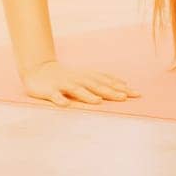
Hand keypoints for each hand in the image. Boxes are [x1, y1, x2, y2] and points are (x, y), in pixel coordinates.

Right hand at [21, 60, 140, 106]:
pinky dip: (60, 99)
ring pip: (77, 90)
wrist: (39, 70)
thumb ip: (104, 81)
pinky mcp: (49, 90)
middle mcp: (78, 80)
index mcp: (88, 77)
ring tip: (98, 101)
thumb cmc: (68, 77)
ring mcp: (64, 85)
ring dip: (87, 95)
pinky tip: (65, 104)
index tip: (136, 94)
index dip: (121, 88)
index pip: (107, 82)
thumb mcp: (87, 77)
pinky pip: (55, 96)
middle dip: (110, 92)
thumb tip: (124, 84)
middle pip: (96, 86)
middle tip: (124, 97)